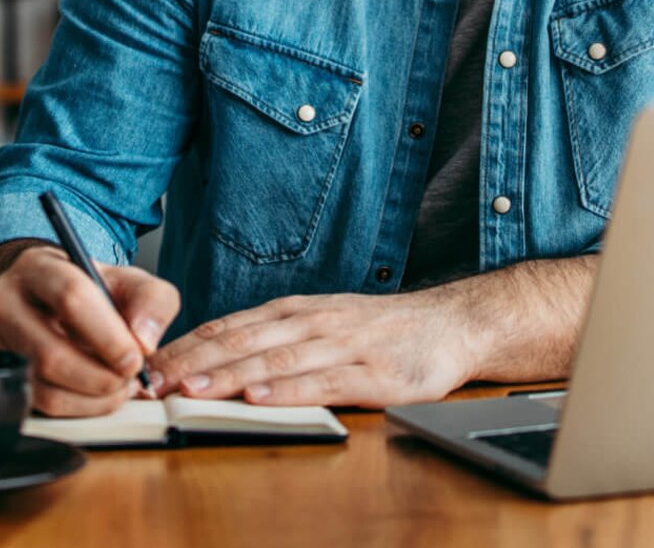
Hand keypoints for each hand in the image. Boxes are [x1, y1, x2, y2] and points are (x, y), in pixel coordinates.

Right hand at [0, 244, 179, 415]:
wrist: (55, 300)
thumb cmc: (94, 289)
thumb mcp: (129, 280)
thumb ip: (151, 300)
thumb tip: (145, 343)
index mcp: (43, 269)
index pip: (71, 298)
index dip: (107, 336)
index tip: (136, 359)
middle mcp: (11, 306)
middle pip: (50, 352)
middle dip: (100, 375)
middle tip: (130, 377)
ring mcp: (6, 344)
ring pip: (42, 386)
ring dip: (93, 398)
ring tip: (120, 386)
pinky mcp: (9, 375)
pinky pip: (41, 406)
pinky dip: (81, 408)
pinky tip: (102, 395)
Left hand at [148, 288, 477, 407]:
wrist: (450, 324)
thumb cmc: (383, 329)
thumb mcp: (326, 322)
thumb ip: (280, 337)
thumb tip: (220, 357)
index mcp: (300, 311)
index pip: (233, 326)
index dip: (189, 345)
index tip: (149, 365)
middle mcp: (315, 322)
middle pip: (245, 341)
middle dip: (196, 361)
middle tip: (154, 381)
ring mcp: (344, 346)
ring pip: (277, 360)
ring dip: (231, 375)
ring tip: (193, 388)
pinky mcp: (372, 374)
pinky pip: (323, 382)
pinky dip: (288, 390)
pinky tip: (260, 398)